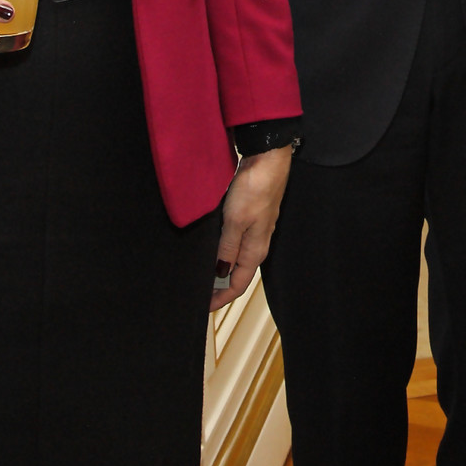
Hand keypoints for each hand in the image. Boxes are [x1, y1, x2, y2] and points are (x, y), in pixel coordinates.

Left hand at [212, 145, 291, 311]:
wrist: (268, 158)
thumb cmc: (255, 188)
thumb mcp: (235, 221)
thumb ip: (227, 249)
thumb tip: (220, 274)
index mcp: (255, 250)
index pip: (237, 285)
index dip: (220, 299)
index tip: (202, 307)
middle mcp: (256, 244)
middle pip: (237, 274)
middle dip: (218, 287)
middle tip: (197, 293)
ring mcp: (254, 230)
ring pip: (235, 258)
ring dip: (219, 268)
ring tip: (199, 272)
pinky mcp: (249, 216)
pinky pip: (234, 242)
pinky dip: (221, 250)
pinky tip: (209, 246)